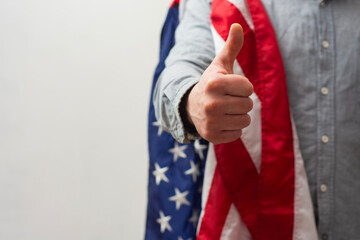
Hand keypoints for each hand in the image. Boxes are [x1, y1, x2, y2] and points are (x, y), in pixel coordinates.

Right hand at [186, 23, 253, 143]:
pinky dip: (232, 129)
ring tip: (225, 111)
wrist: (191, 106)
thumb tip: (238, 25)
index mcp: (214, 83)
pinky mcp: (212, 137)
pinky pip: (237, 134)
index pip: (249, 88)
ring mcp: (211, 122)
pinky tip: (221, 122)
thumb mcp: (220, 65)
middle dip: (241, 102)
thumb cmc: (211, 84)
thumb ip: (232, 46)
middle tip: (227, 100)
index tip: (231, 88)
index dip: (243, 87)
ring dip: (238, 116)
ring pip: (245, 121)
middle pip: (248, 105)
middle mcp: (211, 103)